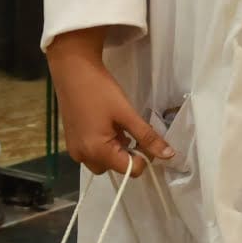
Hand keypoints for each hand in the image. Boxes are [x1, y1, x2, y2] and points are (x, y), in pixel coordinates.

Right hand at [45, 28, 173, 177]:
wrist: (73, 72)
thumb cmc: (100, 91)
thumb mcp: (127, 114)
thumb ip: (147, 136)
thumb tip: (169, 155)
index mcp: (96, 151)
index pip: (130, 170)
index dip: (144, 157)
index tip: (147, 139)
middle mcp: (82, 156)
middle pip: (116, 168)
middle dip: (128, 154)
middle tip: (131, 130)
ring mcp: (75, 150)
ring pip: (104, 162)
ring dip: (116, 150)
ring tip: (119, 126)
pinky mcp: (72, 142)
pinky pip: (93, 152)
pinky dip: (105, 144)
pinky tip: (108, 125)